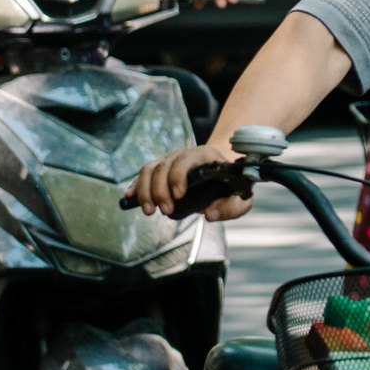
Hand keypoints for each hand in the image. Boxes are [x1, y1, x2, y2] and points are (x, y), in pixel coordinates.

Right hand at [130, 142, 250, 220]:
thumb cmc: (230, 185)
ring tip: (149, 211)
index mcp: (204, 156)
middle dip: (161, 190)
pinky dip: (135, 185)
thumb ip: (232, 208)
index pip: (186, 160)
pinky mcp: (159, 169)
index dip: (178, 175)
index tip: (179, 196)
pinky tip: (130, 198)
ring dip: (145, 190)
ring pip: (150, 169)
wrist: (220, 171)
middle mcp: (184, 154)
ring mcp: (169, 160)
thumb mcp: (240, 197)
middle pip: (164, 166)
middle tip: (166, 211)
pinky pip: (143, 174)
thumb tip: (210, 215)